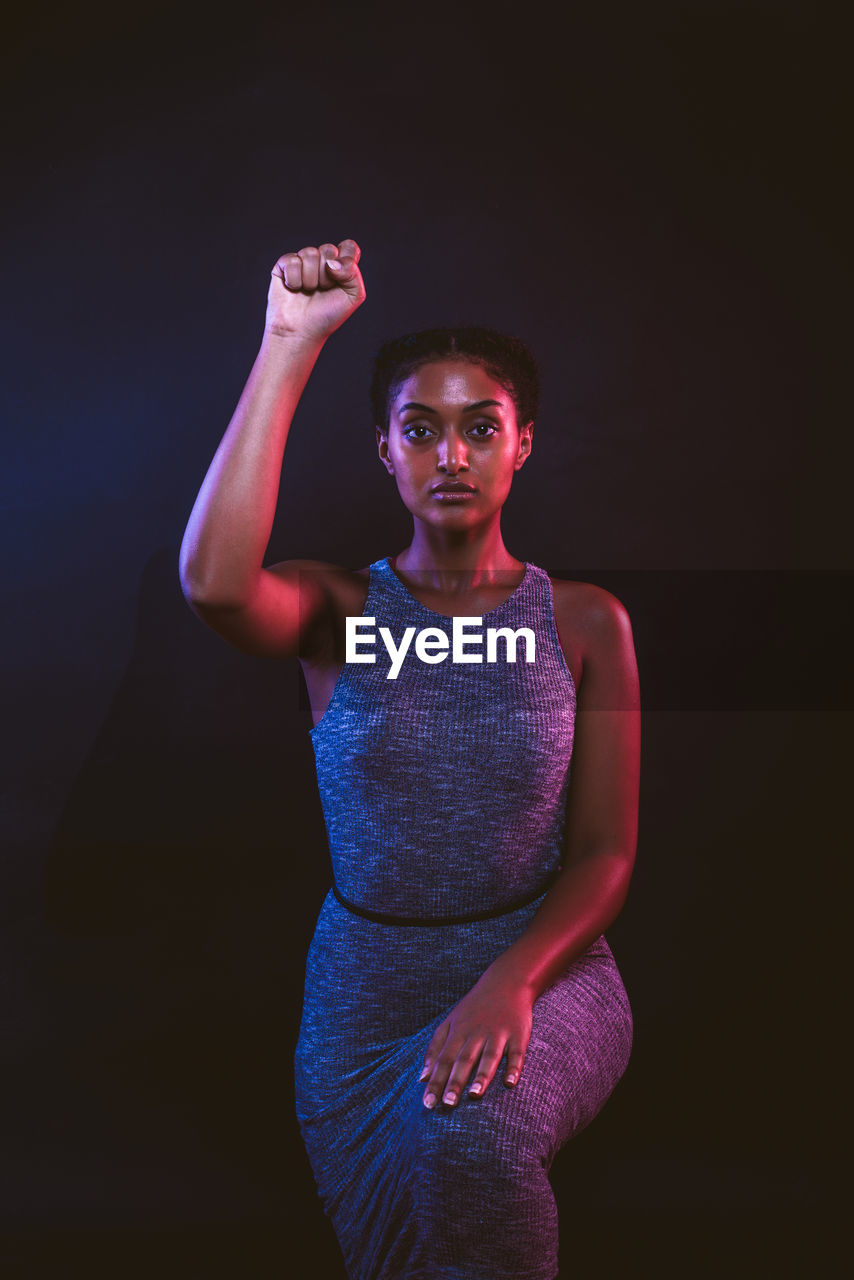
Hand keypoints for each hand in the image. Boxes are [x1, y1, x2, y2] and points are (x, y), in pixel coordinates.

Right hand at [265, 239, 365, 341]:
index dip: (346, 259)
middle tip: (323, 290)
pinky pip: (292, 260)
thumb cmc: (327, 316)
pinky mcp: (284, 265)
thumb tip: (331, 262)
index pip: (349, 246)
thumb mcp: (353, 296)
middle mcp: (322, 261)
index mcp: (341, 266)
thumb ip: (353, 273)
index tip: (341, 279)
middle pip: (329, 249)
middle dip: (327, 275)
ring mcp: (303, 261)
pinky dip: (294, 280)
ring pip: (310, 253)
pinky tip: (294, 289)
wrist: (301, 331)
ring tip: (308, 291)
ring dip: (311, 279)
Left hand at [418, 966, 533, 1108]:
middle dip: (455, 1081)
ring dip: (482, 1075)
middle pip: (464, 1059)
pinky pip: (516, 1053)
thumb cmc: (474, 1009)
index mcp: (458, 1031)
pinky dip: (514, 1067)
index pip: (443, 1059)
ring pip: (489, 1056)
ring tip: (474, 1094)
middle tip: (447, 1104)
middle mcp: (476, 1033)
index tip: (428, 1104)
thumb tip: (422, 1078)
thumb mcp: (450, 1022)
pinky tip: (510, 1083)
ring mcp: (498, 1033)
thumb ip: (435, 1049)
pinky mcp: (518, 1034)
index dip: (436, 1081)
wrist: (506, 983)